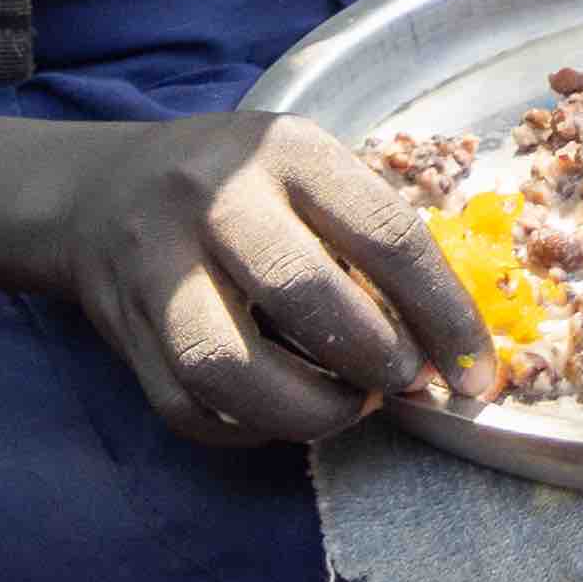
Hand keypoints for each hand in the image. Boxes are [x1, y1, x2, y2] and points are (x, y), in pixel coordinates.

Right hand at [50, 113, 500, 445]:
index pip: (386, 235)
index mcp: (286, 151)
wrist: (104, 192)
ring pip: (231, 366)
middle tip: (407, 382)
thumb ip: (369, 237)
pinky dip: (251, 430)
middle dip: (376, 359)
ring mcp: (160, 267)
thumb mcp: (308, 169)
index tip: (478, 370)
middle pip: (305, 294)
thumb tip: (444, 342)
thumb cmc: (243, 186)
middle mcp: (215, 200)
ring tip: (349, 407)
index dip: (445, 315)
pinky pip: (190, 406)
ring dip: (309, 410)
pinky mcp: (125, 331)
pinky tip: (285, 417)